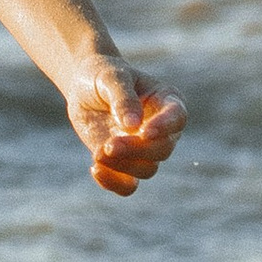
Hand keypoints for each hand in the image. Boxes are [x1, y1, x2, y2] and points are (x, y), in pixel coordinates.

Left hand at [69, 59, 184, 196]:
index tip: (144, 132)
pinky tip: (95, 169)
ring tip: (98, 153)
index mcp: (168, 102)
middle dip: (136, 151)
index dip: (164, 128)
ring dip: (123, 166)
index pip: (177, 118)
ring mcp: (145, 148)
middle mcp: (162, 129)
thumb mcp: (111, 78)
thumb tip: (132, 125)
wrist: (85, 88)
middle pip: (162, 150)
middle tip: (109, 145)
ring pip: (147, 169)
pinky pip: (128, 184)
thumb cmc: (103, 76)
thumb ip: (123, 98)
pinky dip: (113, 183)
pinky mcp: (125, 163)